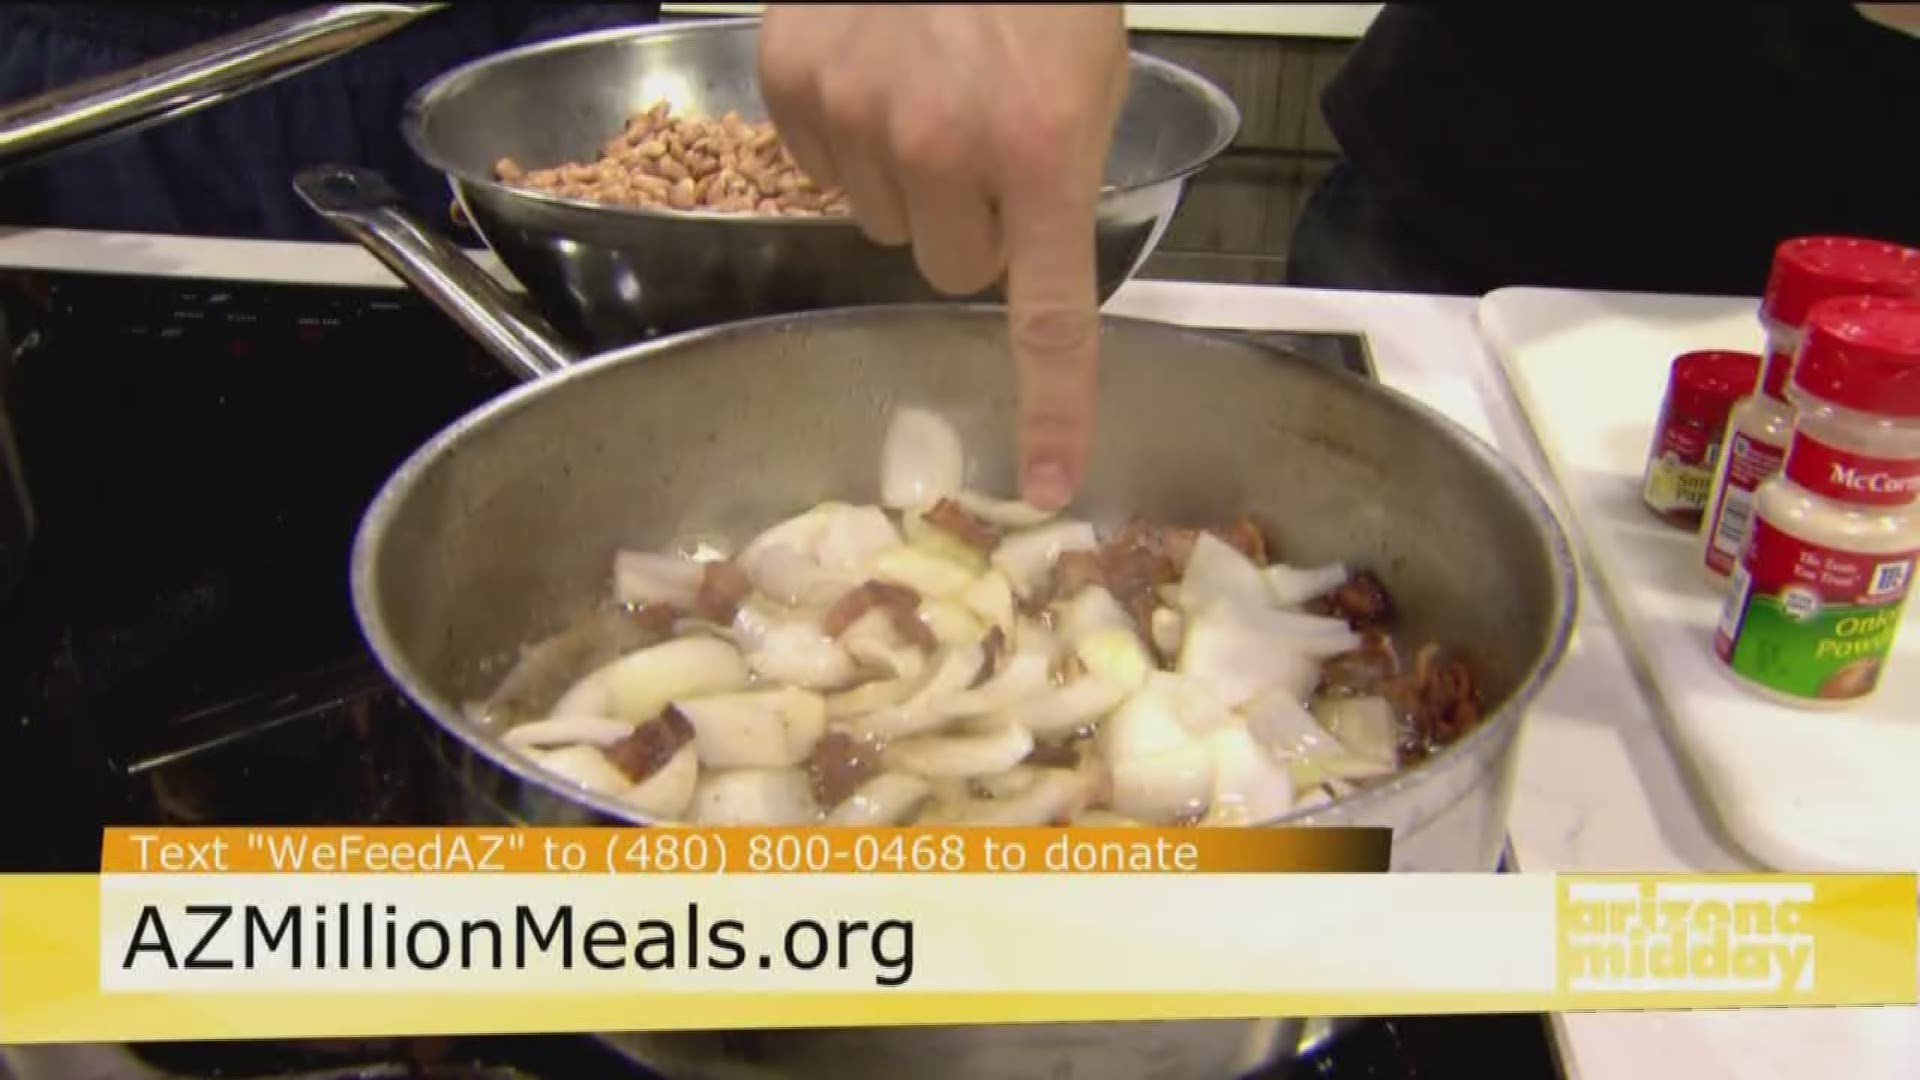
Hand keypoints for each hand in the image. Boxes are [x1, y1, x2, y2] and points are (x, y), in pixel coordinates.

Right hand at [759, 3, 1127, 509]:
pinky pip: (822, 164)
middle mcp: (943, 148)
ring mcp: (856, 115)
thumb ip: (1058, 180)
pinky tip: (875, 69)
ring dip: (906, 175)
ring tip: (927, 88)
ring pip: (881, 219)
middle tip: (982, 145)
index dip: (1051, 405)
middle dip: (968, 222)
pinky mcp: (793, 83)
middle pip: (948, 266)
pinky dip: (847, 133)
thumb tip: (1014, 263)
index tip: (1050, 481)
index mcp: (1039, 154)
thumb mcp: (1085, 82)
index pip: (1047, 313)